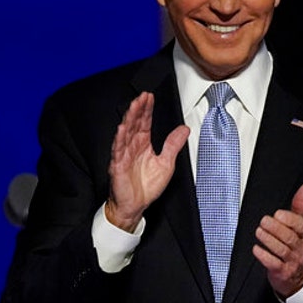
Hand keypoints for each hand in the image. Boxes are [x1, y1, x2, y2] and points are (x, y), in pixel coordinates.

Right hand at [106, 92, 188, 231]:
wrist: (135, 206)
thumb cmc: (146, 186)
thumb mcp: (166, 163)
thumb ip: (173, 145)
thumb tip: (184, 129)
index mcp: (143, 145)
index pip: (144, 122)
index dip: (147, 109)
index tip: (149, 96)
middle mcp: (132, 147)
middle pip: (134, 124)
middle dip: (138, 109)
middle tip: (143, 96)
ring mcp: (124, 155)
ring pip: (125, 133)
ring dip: (129, 119)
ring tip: (134, 107)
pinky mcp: (118, 166)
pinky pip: (118, 151)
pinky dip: (120, 140)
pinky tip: (122, 129)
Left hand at [254, 183, 302, 299]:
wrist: (297, 276)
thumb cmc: (297, 245)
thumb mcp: (301, 225)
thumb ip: (301, 206)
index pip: (301, 226)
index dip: (289, 220)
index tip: (278, 214)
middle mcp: (302, 248)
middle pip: (290, 238)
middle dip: (276, 228)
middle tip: (264, 221)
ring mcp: (293, 261)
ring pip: (282, 250)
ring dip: (269, 240)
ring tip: (259, 231)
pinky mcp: (283, 272)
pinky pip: (274, 264)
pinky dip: (264, 256)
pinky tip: (256, 249)